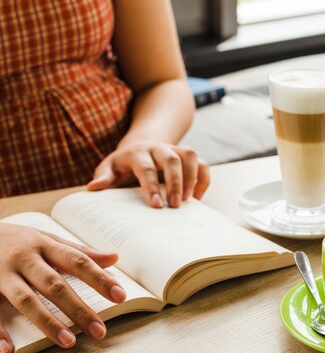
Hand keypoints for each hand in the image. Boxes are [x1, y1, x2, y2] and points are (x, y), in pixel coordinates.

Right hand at [0, 223, 126, 352]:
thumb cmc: (17, 240)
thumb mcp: (47, 239)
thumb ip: (79, 251)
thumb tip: (114, 258)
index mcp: (45, 246)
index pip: (78, 261)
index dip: (100, 279)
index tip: (120, 296)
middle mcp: (25, 259)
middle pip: (55, 285)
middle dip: (79, 308)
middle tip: (100, 330)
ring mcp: (2, 274)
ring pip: (26, 300)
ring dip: (47, 322)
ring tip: (69, 341)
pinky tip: (10, 350)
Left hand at [87, 141, 209, 207]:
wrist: (140, 147)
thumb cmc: (123, 164)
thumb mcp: (109, 168)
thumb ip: (103, 177)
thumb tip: (93, 187)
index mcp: (137, 152)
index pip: (146, 168)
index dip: (151, 186)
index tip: (156, 205)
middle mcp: (158, 148)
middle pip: (171, 159)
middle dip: (175, 183)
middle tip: (174, 205)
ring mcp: (175, 149)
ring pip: (190, 155)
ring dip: (192, 178)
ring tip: (189, 200)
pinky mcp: (187, 156)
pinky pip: (202, 163)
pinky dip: (203, 180)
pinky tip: (197, 197)